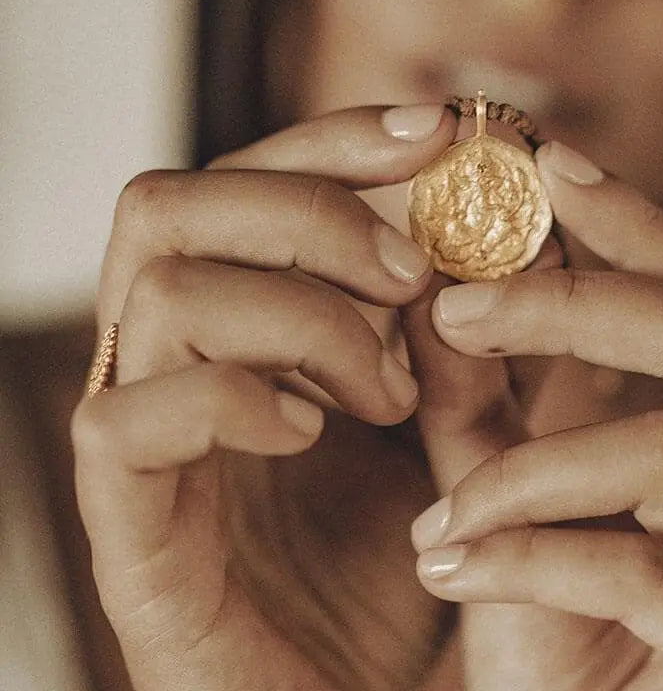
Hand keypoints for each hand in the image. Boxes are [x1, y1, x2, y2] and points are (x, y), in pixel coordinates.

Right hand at [72, 105, 457, 690]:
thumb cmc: (428, 565)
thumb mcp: (474, 429)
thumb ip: (480, 341)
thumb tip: (508, 233)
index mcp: (249, 321)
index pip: (252, 177)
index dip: (338, 138)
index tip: (440, 129)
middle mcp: (177, 361)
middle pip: (173, 203)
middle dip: (308, 207)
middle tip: (412, 265)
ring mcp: (142, 442)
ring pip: (158, 294)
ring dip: (297, 314)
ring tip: (389, 386)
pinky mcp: (129, 532)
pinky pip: (121, 423)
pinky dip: (228, 398)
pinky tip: (309, 429)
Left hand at [403, 142, 662, 689]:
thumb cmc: (563, 646)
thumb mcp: (512, 501)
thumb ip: (480, 401)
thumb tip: (430, 290)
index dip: (633, 221)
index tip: (544, 161)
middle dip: (582, 300)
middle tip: (458, 301)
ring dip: (526, 471)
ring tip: (440, 515)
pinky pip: (646, 573)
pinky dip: (531, 558)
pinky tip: (449, 571)